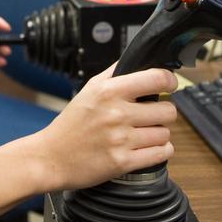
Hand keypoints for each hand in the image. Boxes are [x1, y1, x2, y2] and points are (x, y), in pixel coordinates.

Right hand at [30, 64, 177, 191]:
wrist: (51, 158)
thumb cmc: (70, 124)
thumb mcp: (89, 89)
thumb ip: (114, 73)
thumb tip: (137, 59)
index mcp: (109, 92)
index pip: (156, 79)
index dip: (170, 81)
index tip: (170, 85)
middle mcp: (116, 114)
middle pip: (168, 110)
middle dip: (164, 113)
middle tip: (153, 115)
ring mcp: (120, 140)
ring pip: (165, 134)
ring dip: (160, 134)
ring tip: (146, 133)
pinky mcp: (122, 162)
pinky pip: (161, 154)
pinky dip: (160, 151)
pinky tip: (150, 147)